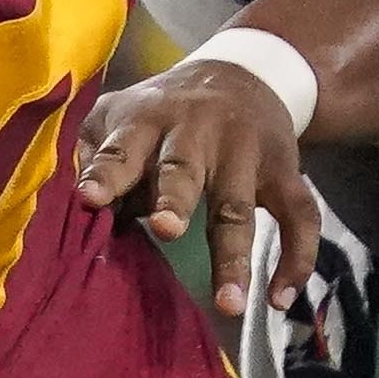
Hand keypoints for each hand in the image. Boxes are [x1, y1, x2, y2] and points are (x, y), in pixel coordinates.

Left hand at [69, 61, 316, 318]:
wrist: (241, 73)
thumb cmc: (163, 110)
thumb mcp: (120, 113)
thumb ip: (94, 151)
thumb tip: (77, 201)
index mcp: (149, 120)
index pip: (123, 147)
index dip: (106, 173)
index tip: (89, 198)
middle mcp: (199, 132)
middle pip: (185, 170)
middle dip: (176, 200)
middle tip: (166, 230)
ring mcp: (247, 153)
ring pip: (240, 207)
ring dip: (235, 256)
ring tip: (230, 304)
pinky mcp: (284, 172)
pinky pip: (300, 216)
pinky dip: (297, 258)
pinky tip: (279, 300)